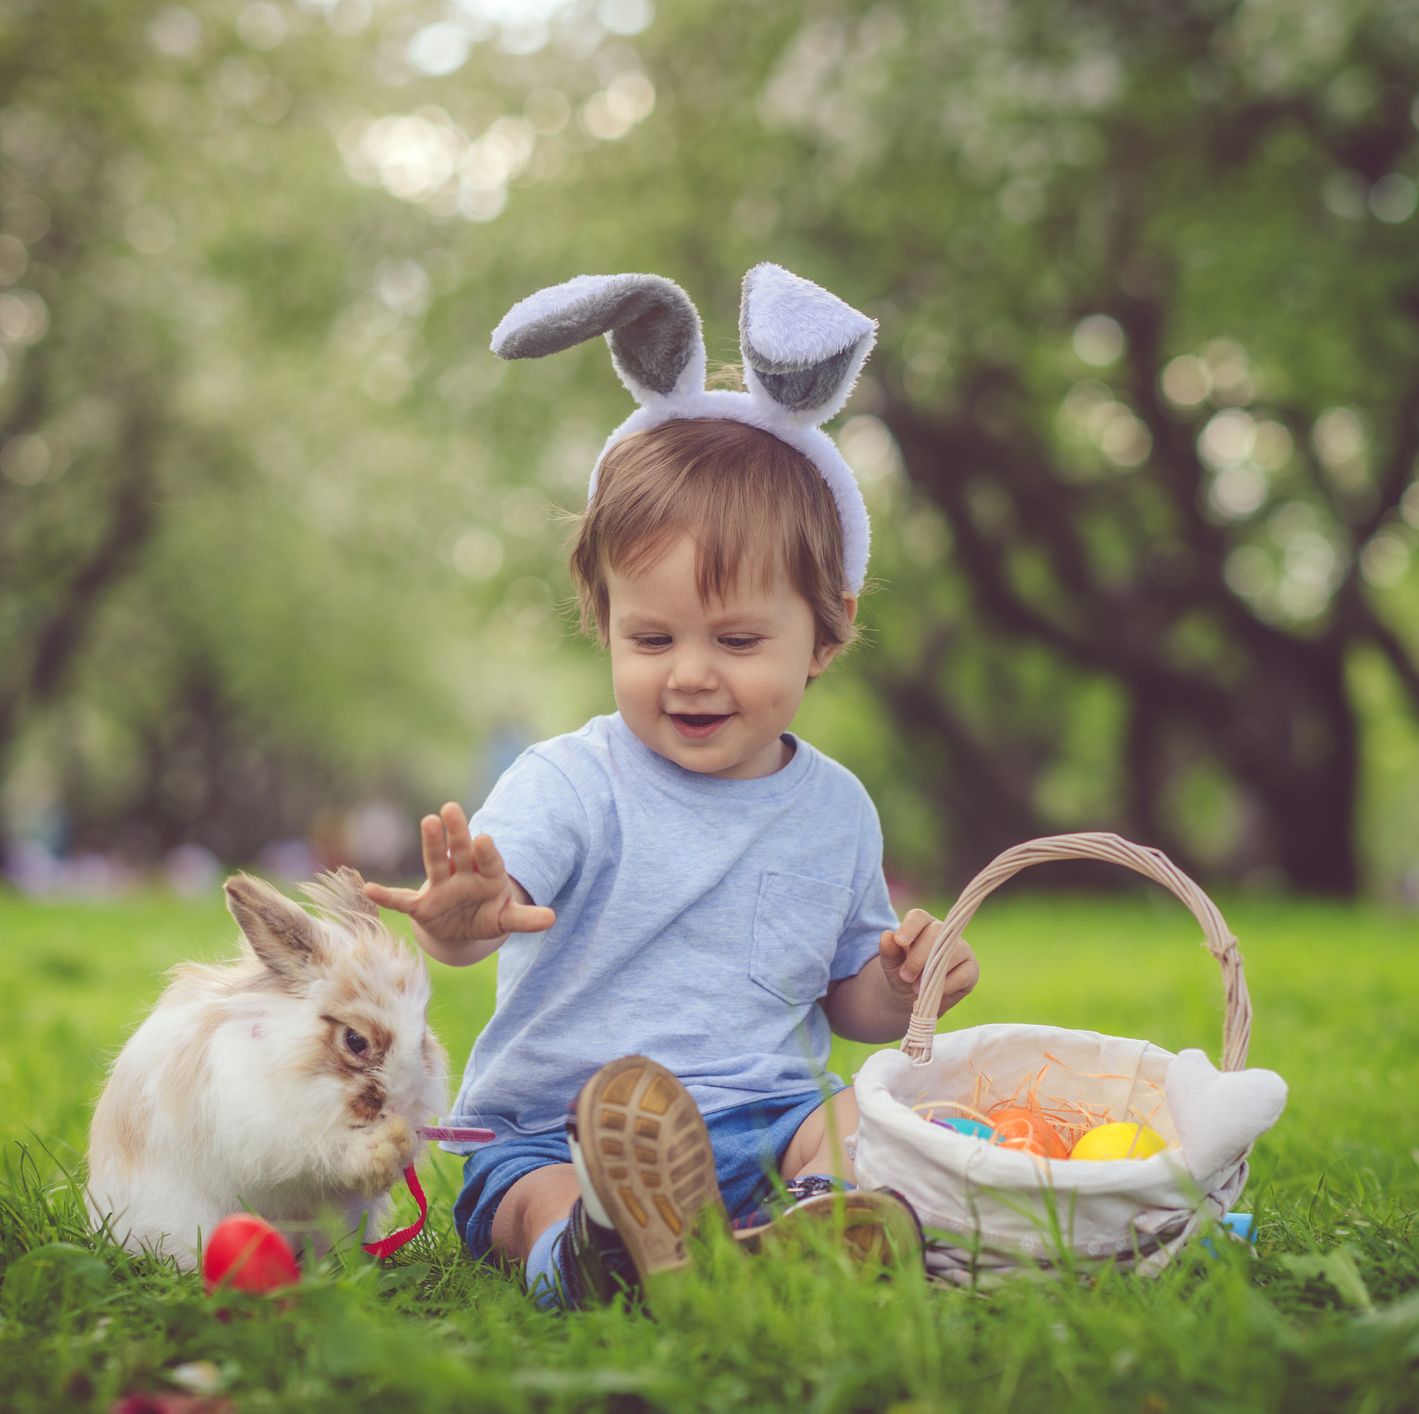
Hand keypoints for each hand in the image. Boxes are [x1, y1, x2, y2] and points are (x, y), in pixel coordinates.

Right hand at [364, 803, 554, 954]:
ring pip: (435, 863)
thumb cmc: (488, 914)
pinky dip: (387, 897)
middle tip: (451, 809)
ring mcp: (442, 886)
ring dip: (432, 844)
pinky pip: (403, 901)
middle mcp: (463, 874)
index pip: (489, 860)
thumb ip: (525, 918)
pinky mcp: (423, 905)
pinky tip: (369, 889)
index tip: (485, 839)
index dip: (487, 852)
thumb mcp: (506, 918)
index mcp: (488, 874)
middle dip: (457, 833)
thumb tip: (553, 919)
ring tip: (428, 821)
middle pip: (461, 851)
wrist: (463, 927)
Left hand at [878, 909, 978, 1016]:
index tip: (900, 942)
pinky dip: (947, 985)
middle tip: (905, 976)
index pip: (918, 916)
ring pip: (952, 951)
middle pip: (935, 933)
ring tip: (916, 988)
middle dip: (918, 956)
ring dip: (933, 972)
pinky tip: (935, 993)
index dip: (910, 927)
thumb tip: (887, 935)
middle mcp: (945, 932)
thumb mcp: (891, 965)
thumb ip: (888, 951)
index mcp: (923, 925)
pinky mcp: (971, 969)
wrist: (913, 998)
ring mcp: (961, 949)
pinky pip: (963, 974)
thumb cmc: (902, 974)